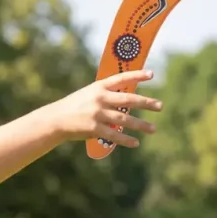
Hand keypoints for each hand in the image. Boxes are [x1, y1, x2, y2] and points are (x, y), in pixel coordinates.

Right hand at [48, 69, 162, 147]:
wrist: (56, 119)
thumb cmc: (74, 106)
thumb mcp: (89, 94)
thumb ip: (106, 95)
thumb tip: (128, 101)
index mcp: (99, 86)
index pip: (121, 78)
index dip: (137, 75)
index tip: (152, 74)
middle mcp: (100, 98)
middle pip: (128, 100)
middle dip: (146, 103)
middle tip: (160, 106)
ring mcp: (97, 114)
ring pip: (125, 120)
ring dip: (141, 125)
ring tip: (153, 129)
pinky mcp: (94, 128)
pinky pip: (114, 135)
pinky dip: (126, 140)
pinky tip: (136, 143)